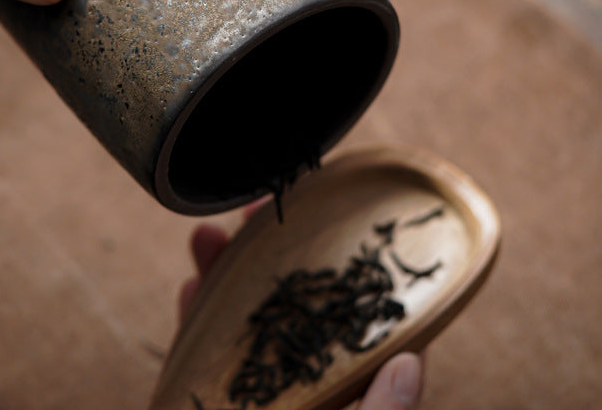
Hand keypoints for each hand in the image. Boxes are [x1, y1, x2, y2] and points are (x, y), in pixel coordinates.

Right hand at [180, 224, 423, 409]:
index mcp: (347, 382)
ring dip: (225, 276)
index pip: (347, 312)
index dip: (332, 261)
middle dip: (267, 253)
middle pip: (290, 304)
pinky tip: (190, 289)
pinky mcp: (221, 397)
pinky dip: (197, 322)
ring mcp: (263, 388)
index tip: (314, 213)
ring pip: (246, 321)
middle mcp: (306, 377)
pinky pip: (207, 357)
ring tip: (207, 236)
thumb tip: (411, 362)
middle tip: (250, 210)